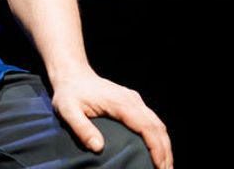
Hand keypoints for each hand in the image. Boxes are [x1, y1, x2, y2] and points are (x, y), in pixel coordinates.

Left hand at [51, 68, 171, 168]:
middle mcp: (132, 100)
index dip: (156, 148)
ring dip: (164, 145)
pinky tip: (157, 151)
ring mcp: (134, 101)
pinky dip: (158, 137)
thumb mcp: (67, 110)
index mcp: (121, 102)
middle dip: (165, 151)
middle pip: (157, 127)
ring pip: (157, 124)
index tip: (160, 166)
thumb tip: (98, 147)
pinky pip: (151, 121)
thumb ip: (81, 128)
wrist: (72, 74)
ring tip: (165, 167)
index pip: (147, 127)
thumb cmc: (69, 93)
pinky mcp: (133, 103)